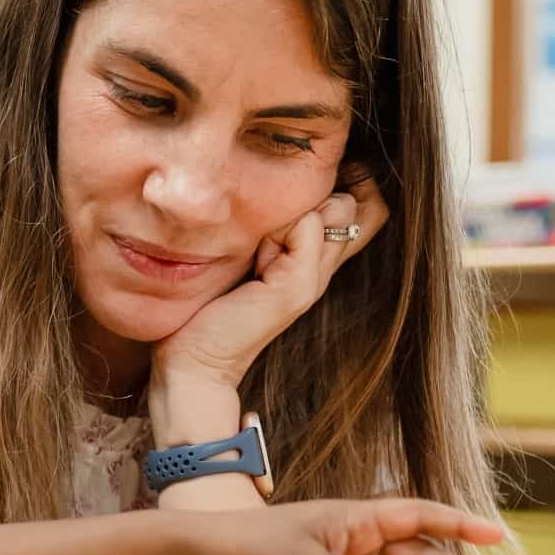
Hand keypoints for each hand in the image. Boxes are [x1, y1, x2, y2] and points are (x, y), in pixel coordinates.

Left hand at [153, 175, 389, 398]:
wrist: (197, 360)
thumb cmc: (212, 307)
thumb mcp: (249, 256)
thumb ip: (274, 230)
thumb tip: (293, 199)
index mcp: (313, 262)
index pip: (357, 209)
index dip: (332, 194)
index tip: (280, 219)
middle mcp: (322, 270)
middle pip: (351, 206)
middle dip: (310, 201)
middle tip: (266, 238)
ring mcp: (314, 280)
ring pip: (331, 209)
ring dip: (289, 216)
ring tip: (258, 253)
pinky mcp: (297, 287)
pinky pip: (307, 225)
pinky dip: (277, 231)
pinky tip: (255, 264)